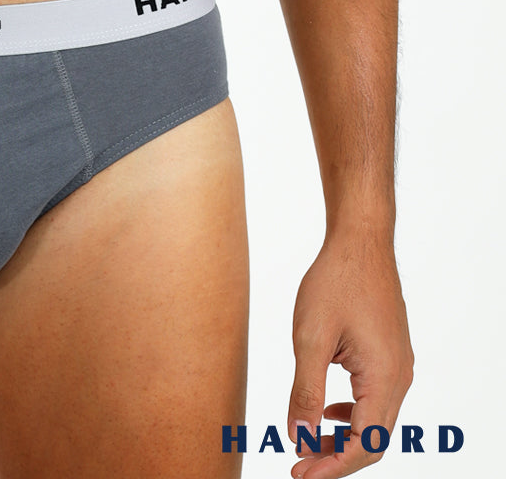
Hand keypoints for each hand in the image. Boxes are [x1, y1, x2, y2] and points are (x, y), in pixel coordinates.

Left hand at [287, 229, 413, 477]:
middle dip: (336, 458)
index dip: (332, 466)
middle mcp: (399, 378)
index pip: (364, 445)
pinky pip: (374, 399)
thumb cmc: (335, 282)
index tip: (299, 475)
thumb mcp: (309, 339)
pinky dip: (350, 414)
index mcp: (384, 379)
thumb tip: (299, 437)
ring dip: (343, 438)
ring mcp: (398, 367)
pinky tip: (325, 412)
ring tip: (307, 445)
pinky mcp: (389, 355)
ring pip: (374, 421)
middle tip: (298, 468)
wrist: (360, 242)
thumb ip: (305, 392)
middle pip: (374, 441)